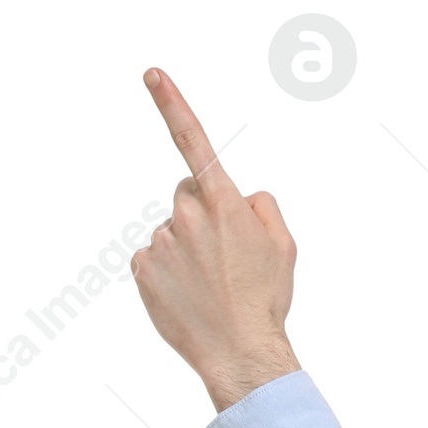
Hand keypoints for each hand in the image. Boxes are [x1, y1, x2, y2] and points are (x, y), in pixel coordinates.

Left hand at [132, 68, 299, 411]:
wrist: (241, 353)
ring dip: (187, 248)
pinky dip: (168, 271)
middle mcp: (188, 215)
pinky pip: (154, 257)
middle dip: (202, 213)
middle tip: (224, 256)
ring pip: (172, 229)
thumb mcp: (284, 245)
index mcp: (224, 202)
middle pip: (187, 195)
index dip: (171, 103)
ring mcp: (163, 242)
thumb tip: (241, 197)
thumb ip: (262, 206)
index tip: (151, 74)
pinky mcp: (143, 268)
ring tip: (209, 284)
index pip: (194, 141)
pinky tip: (189, 295)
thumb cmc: (266, 299)